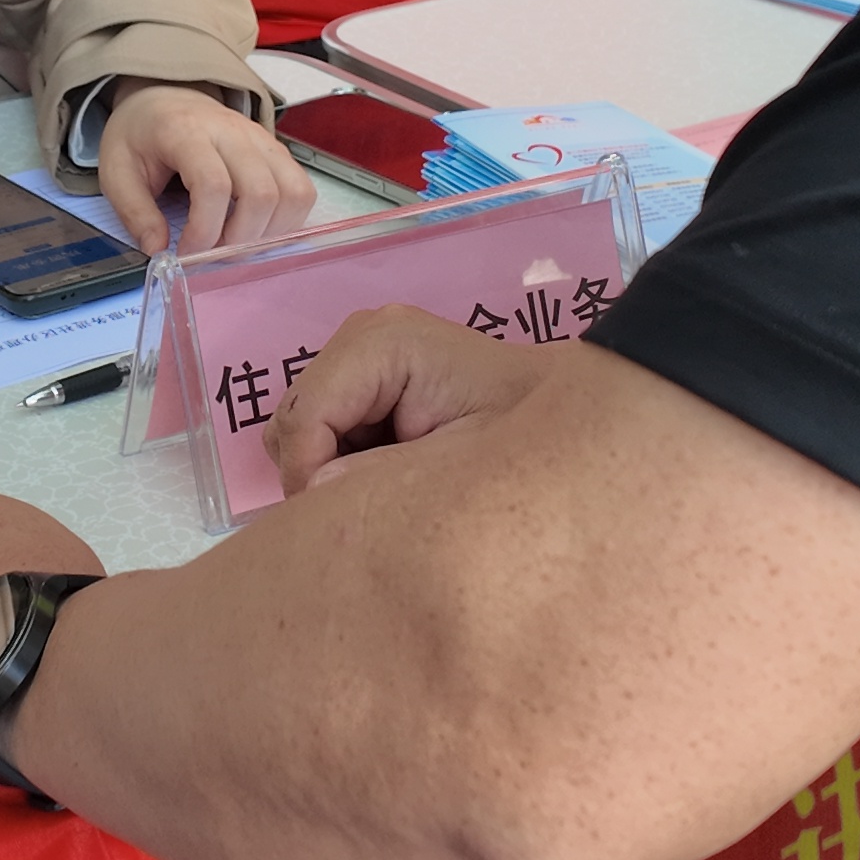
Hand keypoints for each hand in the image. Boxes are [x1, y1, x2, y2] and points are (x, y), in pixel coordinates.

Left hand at [98, 81, 307, 254]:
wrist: (165, 97)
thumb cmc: (141, 134)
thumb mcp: (116, 171)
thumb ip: (135, 213)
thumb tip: (157, 249)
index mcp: (185, 131)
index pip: (213, 185)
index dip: (204, 231)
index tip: (186, 252)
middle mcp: (231, 131)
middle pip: (261, 192)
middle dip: (240, 238)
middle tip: (214, 253)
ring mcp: (261, 139)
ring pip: (292, 192)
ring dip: (270, 232)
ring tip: (236, 243)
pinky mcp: (276, 151)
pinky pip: (302, 190)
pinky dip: (287, 220)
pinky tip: (257, 230)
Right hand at [265, 303, 555, 494]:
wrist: (566, 417)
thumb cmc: (528, 435)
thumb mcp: (466, 461)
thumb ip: (387, 476)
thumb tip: (316, 491)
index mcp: (384, 343)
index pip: (305, 415)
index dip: (308, 475)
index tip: (339, 521)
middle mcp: (362, 337)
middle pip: (292, 421)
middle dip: (315, 474)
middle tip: (369, 510)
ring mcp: (359, 357)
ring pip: (297, 430)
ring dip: (326, 470)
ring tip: (387, 490)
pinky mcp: (363, 381)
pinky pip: (319, 432)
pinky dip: (338, 464)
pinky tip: (389, 474)